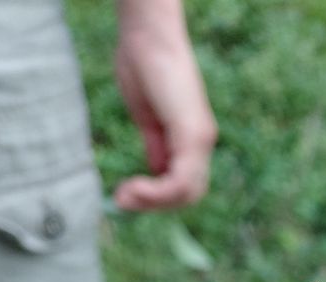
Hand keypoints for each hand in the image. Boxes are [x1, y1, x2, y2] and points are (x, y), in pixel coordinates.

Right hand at [113, 0, 216, 210]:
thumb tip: (158, 173)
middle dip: (155, 205)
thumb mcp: (147, 116)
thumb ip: (156, 146)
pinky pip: (183, 180)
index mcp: (192, 138)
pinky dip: (158, 193)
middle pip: (189, 194)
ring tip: (124, 196)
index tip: (125, 193)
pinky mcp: (193, 133)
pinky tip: (134, 189)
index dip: (157, 197)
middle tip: (122, 199)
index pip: (185, 184)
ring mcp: (201, 138)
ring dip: (153, 202)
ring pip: (188, 192)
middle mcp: (203, 141)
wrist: (146, 32)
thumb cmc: (141, 63)